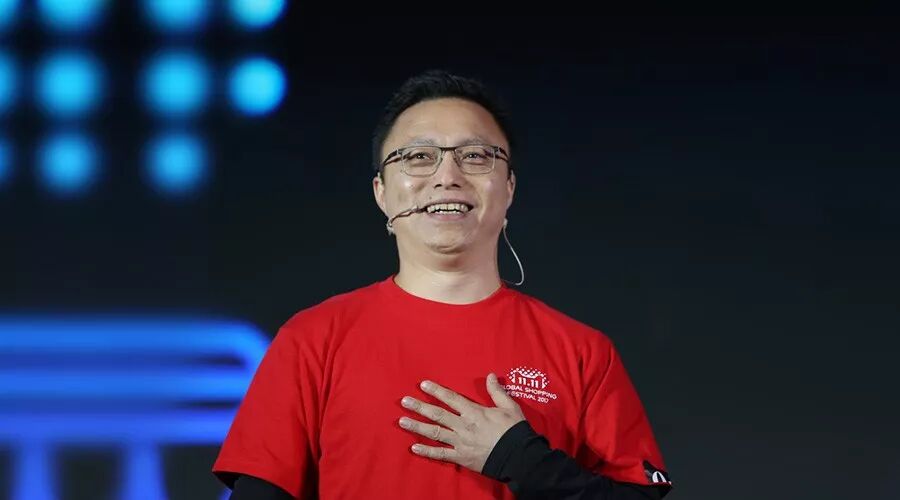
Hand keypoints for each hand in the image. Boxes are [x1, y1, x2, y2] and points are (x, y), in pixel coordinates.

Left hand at [398, 373, 525, 472]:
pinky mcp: (461, 457)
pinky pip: (440, 454)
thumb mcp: (509, 407)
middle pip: (437, 414)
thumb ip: (497, 391)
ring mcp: (460, 442)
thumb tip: (490, 375)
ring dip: (417, 426)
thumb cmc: (514, 431)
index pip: (451, 398)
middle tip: (404, 401)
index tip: (422, 384)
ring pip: (434, 432)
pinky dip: (427, 451)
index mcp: (474, 412)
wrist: (518, 457)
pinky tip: (414, 448)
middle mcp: (463, 426)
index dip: (436, 391)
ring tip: (402, 421)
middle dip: (419, 407)